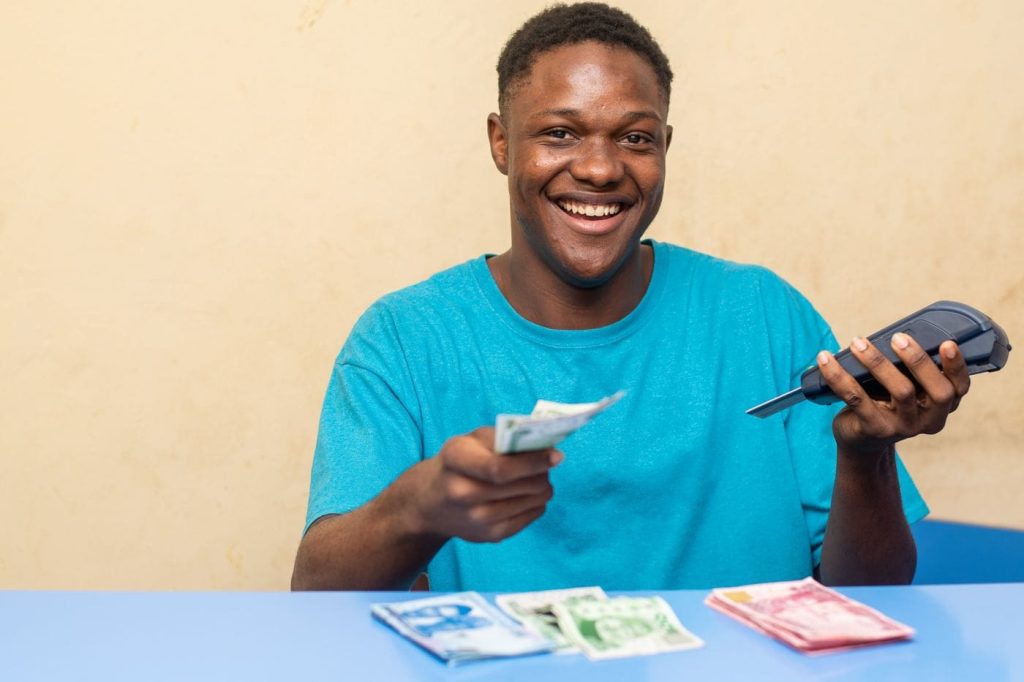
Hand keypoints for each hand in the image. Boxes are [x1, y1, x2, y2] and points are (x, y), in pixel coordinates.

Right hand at [394, 426, 559, 542]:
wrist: (430, 503)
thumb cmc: (458, 463)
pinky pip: (532, 516)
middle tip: (547, 464)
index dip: (533, 462)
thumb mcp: (470, 440)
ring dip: (543, 487)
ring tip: (536, 478)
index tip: (557, 456)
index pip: (500, 467)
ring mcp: (477, 519)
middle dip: (543, 472)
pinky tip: (526, 494)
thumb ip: (503, 438)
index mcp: (456, 460)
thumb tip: (544, 445)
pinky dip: (538, 502)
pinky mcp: (491, 535)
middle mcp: (463, 492)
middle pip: (522, 485)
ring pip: (533, 501)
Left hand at [817, 333, 970, 458]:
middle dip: (919, 361)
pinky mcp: (875, 429)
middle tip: (898, 338)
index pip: (959, 388)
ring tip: (858, 342)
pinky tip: (825, 359)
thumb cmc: (886, 401)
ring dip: (877, 363)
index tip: (947, 343)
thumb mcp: (904, 386)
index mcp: (942, 406)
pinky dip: (839, 375)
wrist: (861, 438)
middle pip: (937, 391)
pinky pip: (857, 398)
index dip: (957, 366)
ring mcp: (903, 427)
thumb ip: (909, 368)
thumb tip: (896, 334)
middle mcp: (929, 419)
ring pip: (900, 392)